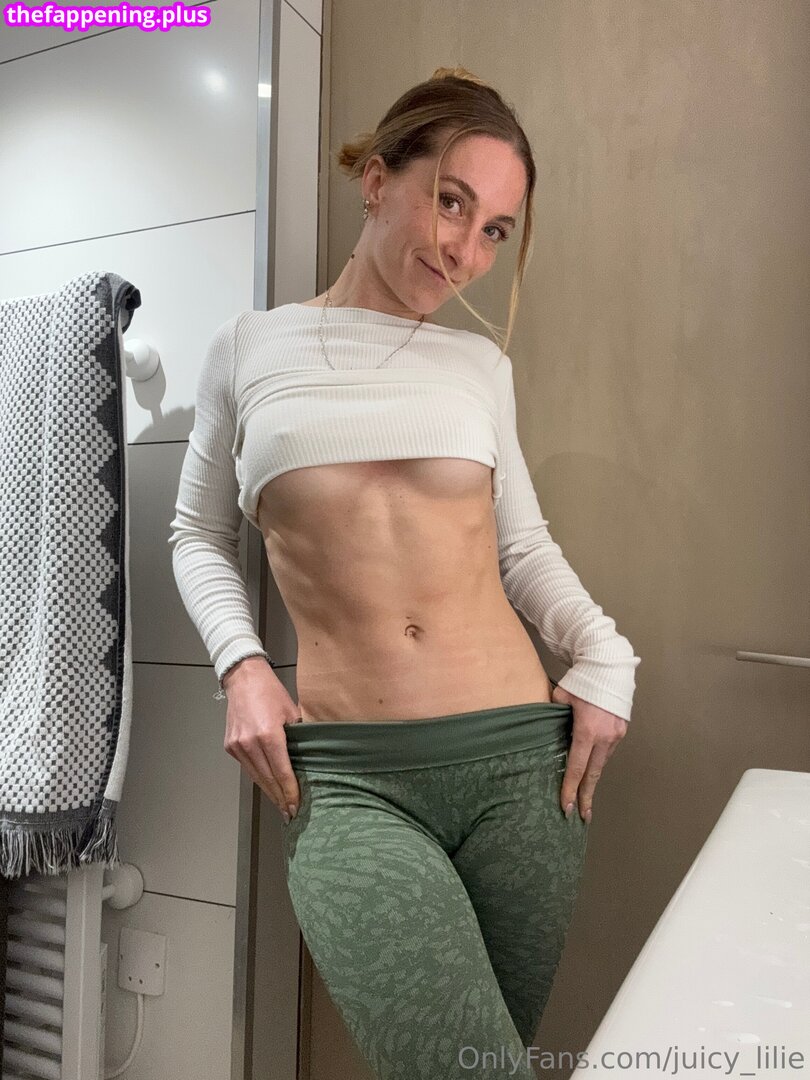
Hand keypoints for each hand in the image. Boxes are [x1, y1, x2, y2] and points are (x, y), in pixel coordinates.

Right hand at [221, 662, 301, 823]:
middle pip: (268, 779)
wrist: (243, 679)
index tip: (296, 807)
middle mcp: (250, 743)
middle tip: (291, 813)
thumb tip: (309, 760)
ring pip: (256, 776)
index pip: (281, 772)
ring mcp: (237, 746)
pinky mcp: (230, 746)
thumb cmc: (271, 693)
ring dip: (269, 792)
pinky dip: (259, 777)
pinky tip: (268, 786)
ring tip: (281, 805)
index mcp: (268, 734)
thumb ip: (299, 737)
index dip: (290, 792)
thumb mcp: (292, 712)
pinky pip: (247, 768)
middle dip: (280, 798)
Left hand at [550, 683, 627, 822]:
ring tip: (584, 795)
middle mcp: (605, 736)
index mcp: (588, 730)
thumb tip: (546, 728)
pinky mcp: (622, 729)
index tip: (567, 807)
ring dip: (592, 778)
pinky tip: (591, 769)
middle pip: (593, 774)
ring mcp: (616, 734)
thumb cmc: (582, 680)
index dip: (570, 789)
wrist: (610, 665)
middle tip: (581, 816)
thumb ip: (553, 715)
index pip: (576, 767)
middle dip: (586, 796)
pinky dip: (598, 761)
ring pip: (601, 762)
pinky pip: (607, 751)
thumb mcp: (561, 696)